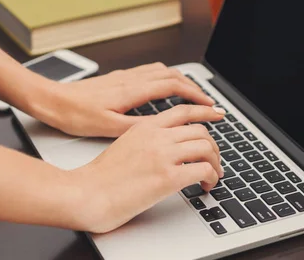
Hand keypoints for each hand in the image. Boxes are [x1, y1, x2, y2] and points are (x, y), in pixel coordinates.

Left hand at [29, 62, 214, 136]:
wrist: (50, 99)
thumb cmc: (73, 114)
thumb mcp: (107, 127)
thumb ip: (136, 126)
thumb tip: (162, 126)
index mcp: (132, 90)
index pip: (174, 87)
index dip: (196, 96)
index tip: (211, 106)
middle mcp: (131, 78)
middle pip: (172, 75)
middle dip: (194, 87)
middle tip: (207, 101)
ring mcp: (124, 76)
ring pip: (161, 70)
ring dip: (181, 80)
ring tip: (191, 93)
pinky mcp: (117, 78)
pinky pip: (149, 71)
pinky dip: (165, 77)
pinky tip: (162, 87)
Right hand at [65, 105, 224, 232]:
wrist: (86, 193)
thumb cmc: (100, 177)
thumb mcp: (124, 145)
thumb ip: (146, 140)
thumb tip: (166, 148)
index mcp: (145, 127)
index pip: (183, 111)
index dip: (205, 112)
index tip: (217, 115)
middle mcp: (157, 137)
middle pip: (200, 131)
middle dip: (213, 146)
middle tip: (214, 159)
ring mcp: (163, 155)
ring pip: (206, 148)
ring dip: (216, 163)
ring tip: (213, 175)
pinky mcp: (168, 177)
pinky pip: (203, 170)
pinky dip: (212, 177)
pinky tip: (206, 185)